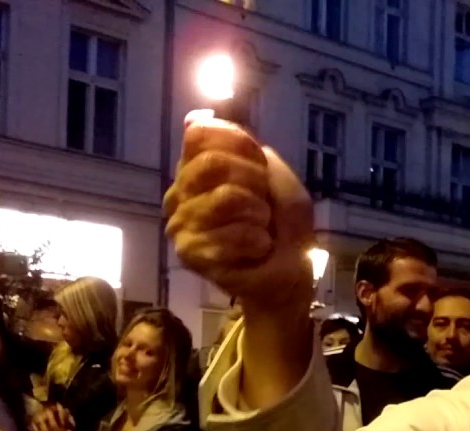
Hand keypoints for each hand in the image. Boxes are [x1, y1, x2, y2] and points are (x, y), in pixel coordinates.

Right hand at [164, 112, 314, 313]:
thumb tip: (193, 119)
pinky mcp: (188, 252)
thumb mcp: (276, 176)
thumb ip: (241, 146)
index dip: (240, 146)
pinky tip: (256, 248)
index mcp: (197, 166)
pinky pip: (225, 236)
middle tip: (264, 204)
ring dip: (257, 214)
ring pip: (223, 198)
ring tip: (261, 228)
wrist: (289, 272)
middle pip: (212, 163)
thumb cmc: (282, 225)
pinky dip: (254, 241)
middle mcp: (181, 190)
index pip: (201, 135)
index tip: (261, 169)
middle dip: (253, 181)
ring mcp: (181, 222)